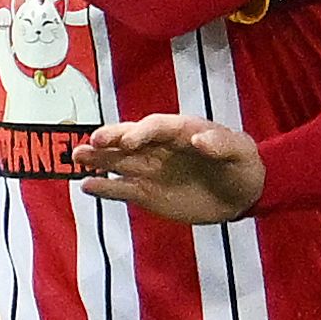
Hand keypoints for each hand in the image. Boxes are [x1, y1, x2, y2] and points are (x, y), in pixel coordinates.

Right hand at [75, 113, 265, 224]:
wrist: (243, 193)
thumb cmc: (242, 164)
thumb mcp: (240, 152)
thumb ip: (221, 144)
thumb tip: (199, 139)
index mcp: (180, 130)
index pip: (155, 126)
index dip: (141, 132)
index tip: (128, 141)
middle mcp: (159, 147)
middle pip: (129, 140)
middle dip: (110, 139)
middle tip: (91, 142)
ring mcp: (151, 170)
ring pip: (119, 161)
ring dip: (98, 159)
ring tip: (77, 156)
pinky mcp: (148, 193)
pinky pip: (122, 189)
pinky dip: (105, 188)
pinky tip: (87, 185)